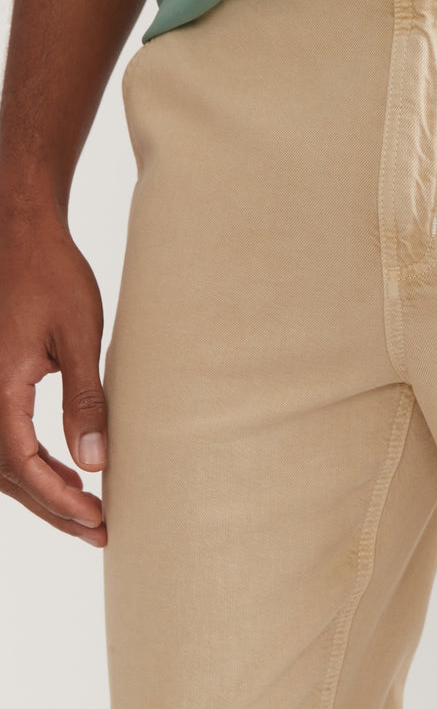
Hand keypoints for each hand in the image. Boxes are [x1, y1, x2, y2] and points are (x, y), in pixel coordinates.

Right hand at [0, 203, 107, 545]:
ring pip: (2, 460)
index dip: (60, 498)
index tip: (97, 518)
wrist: (19, 233)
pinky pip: (3, 436)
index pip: (23, 465)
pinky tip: (61, 471)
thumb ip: (85, 400)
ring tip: (85, 513)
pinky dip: (29, 462)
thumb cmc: (51, 275)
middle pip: (8, 473)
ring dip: (41, 490)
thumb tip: (95, 462)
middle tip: (99, 531)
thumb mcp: (80, 335)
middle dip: (53, 506)